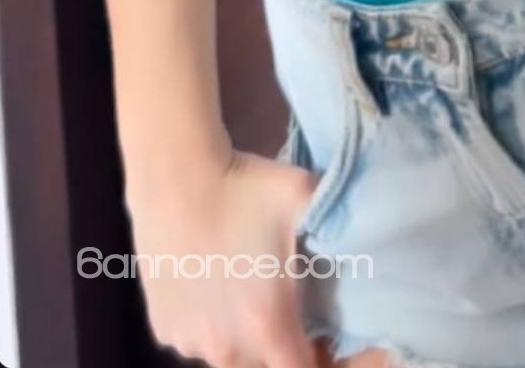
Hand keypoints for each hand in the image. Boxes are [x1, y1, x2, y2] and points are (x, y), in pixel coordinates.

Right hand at [125, 145, 320, 367]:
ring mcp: (189, 341)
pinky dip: (206, 324)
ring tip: (242, 291)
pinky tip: (209, 284)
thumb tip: (362, 234)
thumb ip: (339, 227)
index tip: (319, 337)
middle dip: (276, 347)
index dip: (317, 358)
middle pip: (262, 366)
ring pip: (226, 355)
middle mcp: (227, 348)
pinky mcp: (162, 326)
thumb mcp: (306, 200)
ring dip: (240, 337)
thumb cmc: (246, 189)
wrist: (176, 176)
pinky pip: (195, 339)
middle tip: (281, 306)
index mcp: (268, 327)